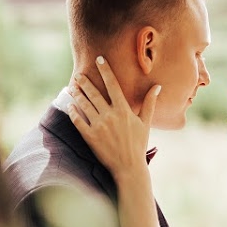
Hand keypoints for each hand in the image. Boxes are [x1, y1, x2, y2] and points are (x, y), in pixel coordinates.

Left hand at [67, 57, 158, 178]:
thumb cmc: (139, 144)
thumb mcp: (146, 123)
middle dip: (85, 82)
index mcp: (123, 110)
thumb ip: (149, 103)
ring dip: (77, 94)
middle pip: (94, 93)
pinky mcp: (90, 137)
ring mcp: (99, 126)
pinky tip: (69, 105)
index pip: (113, 85)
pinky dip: (73, 112)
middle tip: (78, 74)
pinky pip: (78, 121)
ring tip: (72, 86)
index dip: (105, 70)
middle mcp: (110, 115)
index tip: (99, 59)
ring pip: (84, 105)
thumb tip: (157, 87)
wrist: (129, 167)